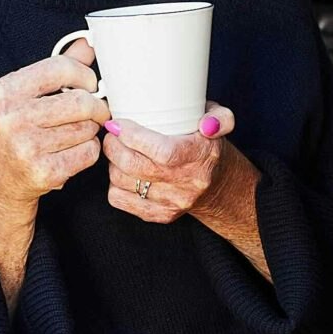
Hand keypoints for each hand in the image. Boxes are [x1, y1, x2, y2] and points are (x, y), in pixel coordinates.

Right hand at [0, 41, 106, 290]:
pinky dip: (88, 151)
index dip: (84, 75)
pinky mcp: (43, 172)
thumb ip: (54, 69)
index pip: (60, 68)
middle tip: (96, 112)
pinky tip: (73, 152)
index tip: (90, 85)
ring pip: (87, 128)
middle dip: (96, 107)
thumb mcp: (21, 96)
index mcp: (6, 91)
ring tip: (76, 133)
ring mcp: (27, 147)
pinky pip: (87, 153)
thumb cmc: (11, 133)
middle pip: (81, 102)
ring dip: (90, 131)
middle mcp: (13, 117)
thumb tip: (87, 45)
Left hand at [103, 105, 239, 227]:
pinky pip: (120, 200)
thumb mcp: (220, 121)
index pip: (161, 151)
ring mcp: (171, 202)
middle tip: (111, 133)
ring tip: (117, 149)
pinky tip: (121, 170)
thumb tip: (207, 124)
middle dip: (113, 146)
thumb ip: (220, 118)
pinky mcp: (159, 214)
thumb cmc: (208, 145)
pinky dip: (114, 183)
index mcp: (200, 156)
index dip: (132, 136)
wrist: (216, 185)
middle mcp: (186, 183)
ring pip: (122, 182)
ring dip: (112, 162)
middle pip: (134, 166)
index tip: (118, 123)